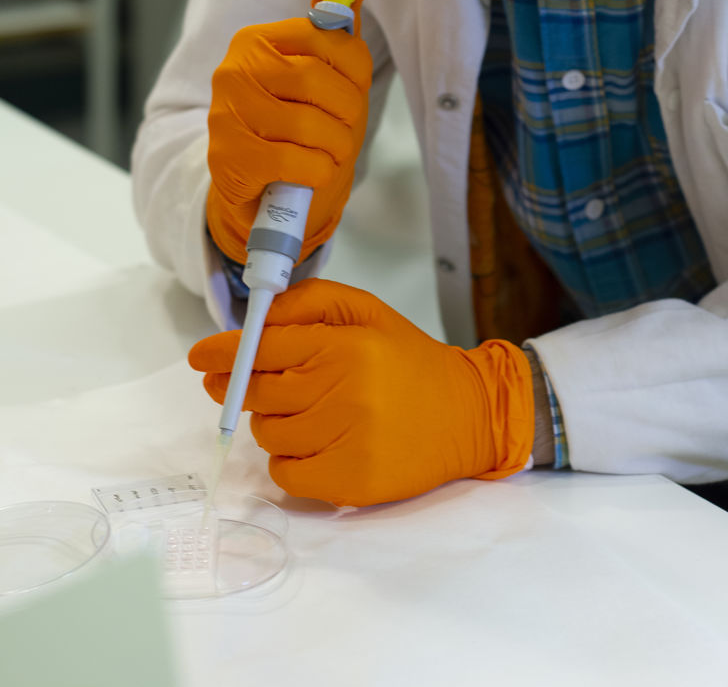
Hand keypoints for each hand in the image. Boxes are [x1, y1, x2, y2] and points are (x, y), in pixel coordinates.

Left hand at [188, 279, 533, 506]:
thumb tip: (256, 317)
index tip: (200, 357)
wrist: (469, 413)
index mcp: (345, 345)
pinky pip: (286, 475)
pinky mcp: (351, 482)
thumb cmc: (409, 359)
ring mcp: (347, 440)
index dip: (224, 353)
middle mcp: (344, 391)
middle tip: (241, 386)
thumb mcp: (367, 311)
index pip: (265, 350)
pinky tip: (314, 445)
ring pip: (269, 435)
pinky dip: (289, 462)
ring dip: (274, 424)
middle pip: (259, 394)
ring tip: (307, 413)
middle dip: (242, 388)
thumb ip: (310, 303)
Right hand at [206, 0, 371, 263]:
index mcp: (256, 41)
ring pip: (309, 126)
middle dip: (347, 114)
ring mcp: (225, 116)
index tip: (354, 92)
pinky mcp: (229, 159)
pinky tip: (314, 173)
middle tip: (346, 131)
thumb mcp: (321, 76)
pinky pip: (293, 160)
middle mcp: (233, 71)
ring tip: (331, 154)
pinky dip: (317, 171)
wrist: (257, 190)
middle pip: (317, 82)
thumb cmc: (295, 128)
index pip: (327, 39)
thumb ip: (334, 26)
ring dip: (335, 148)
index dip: (356, 72)